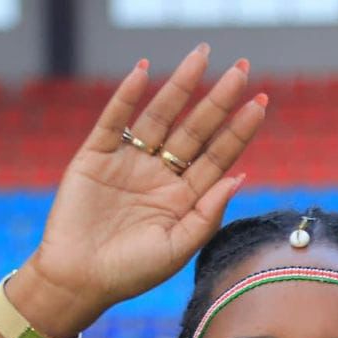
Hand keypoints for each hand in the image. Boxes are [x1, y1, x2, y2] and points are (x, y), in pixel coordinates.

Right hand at [20, 47, 266, 335]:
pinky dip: (127, 96)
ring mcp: (130, 162)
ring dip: (180, 87)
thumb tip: (239, 176)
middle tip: (241, 71)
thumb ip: (207, 214)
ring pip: (160, 117)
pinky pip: (114, 120)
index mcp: (185, 197)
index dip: (238, 131)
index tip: (260, 104)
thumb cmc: (131, 273)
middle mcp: (161, 174)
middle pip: (195, 130)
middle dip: (218, 101)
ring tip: (200, 57)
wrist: (78, 280)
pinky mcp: (96, 156)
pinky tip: (144, 72)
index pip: (218, 156)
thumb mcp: (177, 249)